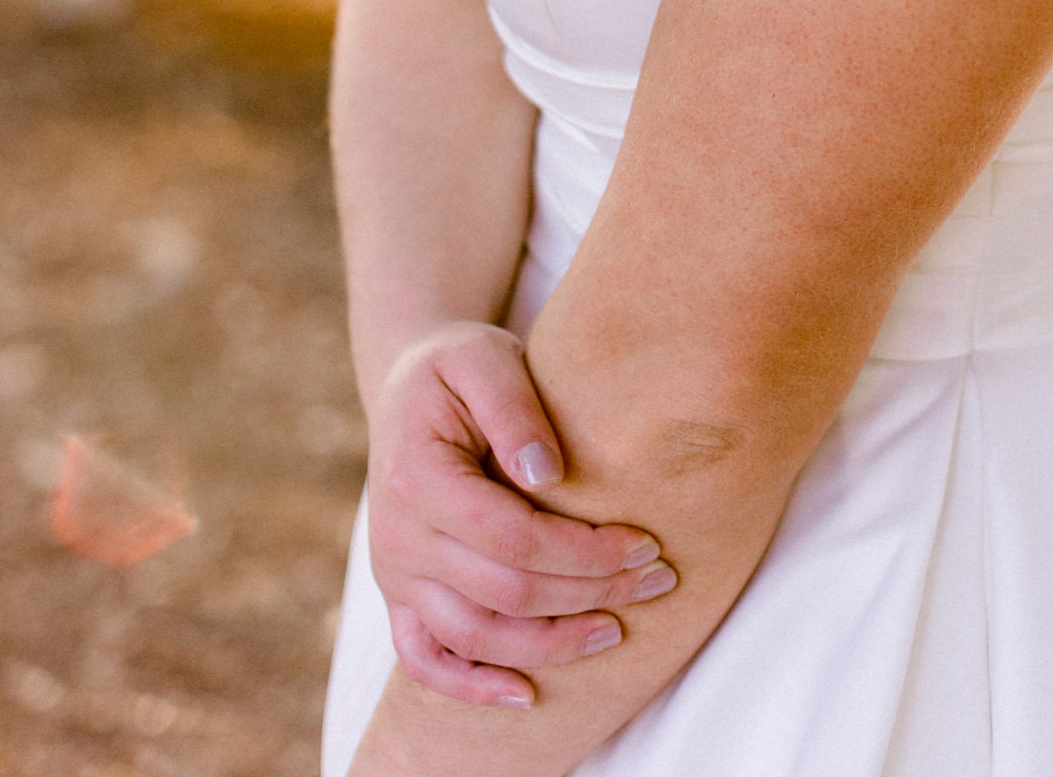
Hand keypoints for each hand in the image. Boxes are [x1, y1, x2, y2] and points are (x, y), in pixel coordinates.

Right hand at [367, 322, 674, 706]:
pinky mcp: (400, 596)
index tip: (646, 542)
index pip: (513, 538)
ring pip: (475, 637)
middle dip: (590, 594)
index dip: (584, 551)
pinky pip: (426, 660)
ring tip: (617, 629)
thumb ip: (513, 407)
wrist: (411, 382)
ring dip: (552, 645)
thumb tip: (549, 474)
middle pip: (505, 593)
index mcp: (417, 478)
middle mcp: (397, 537)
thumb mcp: (484, 357)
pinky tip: (527, 695)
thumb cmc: (458, 365)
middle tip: (658, 581)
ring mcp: (395, 574)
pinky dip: (473, 687)